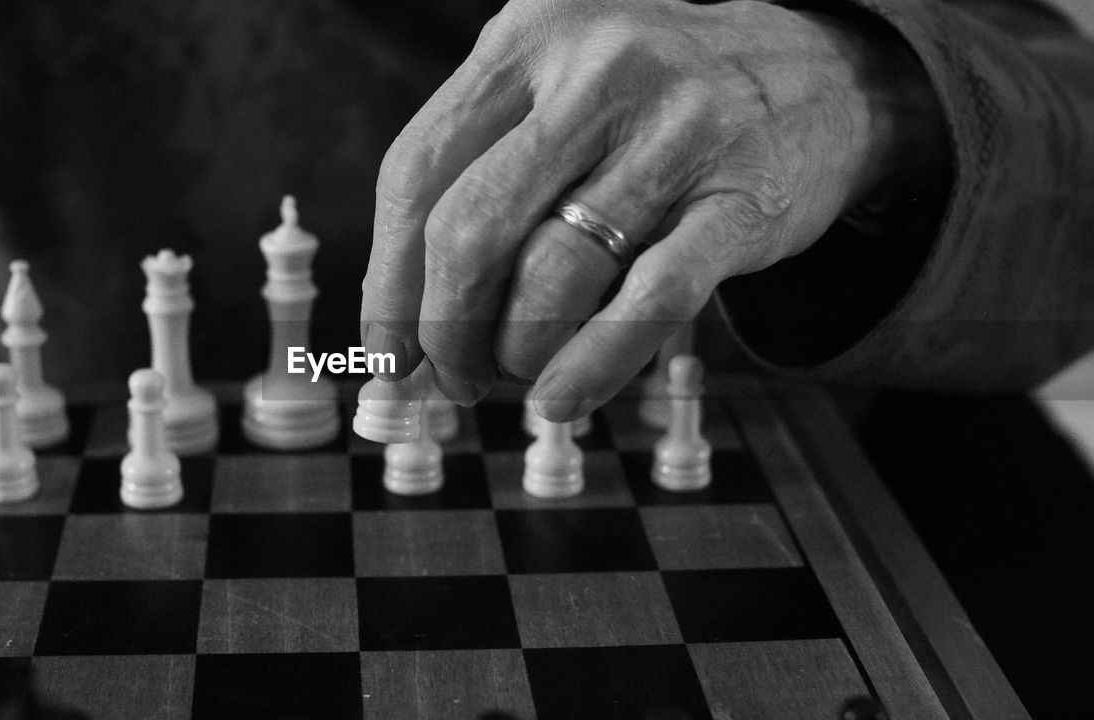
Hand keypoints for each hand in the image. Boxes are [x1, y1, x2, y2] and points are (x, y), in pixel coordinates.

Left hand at [361, 0, 938, 418]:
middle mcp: (596, 71)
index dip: (387, 280)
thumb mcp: (556, 94)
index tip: (385, 350)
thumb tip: (398, 322)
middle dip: (444, 329)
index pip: (417, 172)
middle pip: (470, 231)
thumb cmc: (651, 107)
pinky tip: (560, 401)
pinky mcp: (742, 202)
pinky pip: (646, 306)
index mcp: (529, 36)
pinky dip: (589, 368)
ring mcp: (676, 133)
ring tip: (522, 370)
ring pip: (553, 278)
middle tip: (453, 376)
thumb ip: (479, 178)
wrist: (819, 79)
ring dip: (519, 352)